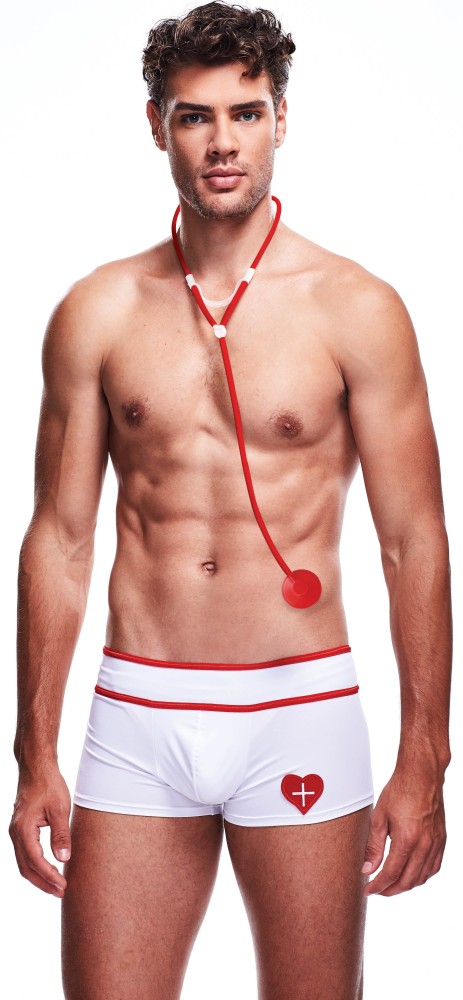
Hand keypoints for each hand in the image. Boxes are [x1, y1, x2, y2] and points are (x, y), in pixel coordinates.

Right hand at [9, 765, 71, 897]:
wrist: (36, 767)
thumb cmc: (48, 784)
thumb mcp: (59, 809)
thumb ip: (61, 834)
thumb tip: (63, 858)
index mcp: (23, 829)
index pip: (35, 861)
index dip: (49, 876)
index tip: (63, 885)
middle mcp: (15, 832)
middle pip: (25, 867)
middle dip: (43, 882)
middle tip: (61, 891)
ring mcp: (16, 831)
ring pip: (23, 862)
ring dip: (39, 876)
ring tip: (56, 885)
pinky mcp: (20, 828)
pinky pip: (25, 853)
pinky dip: (35, 865)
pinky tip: (48, 868)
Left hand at [361, 765, 446, 895]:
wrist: (422, 774)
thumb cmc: (400, 791)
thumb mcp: (379, 817)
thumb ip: (374, 846)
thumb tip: (368, 868)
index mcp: (407, 838)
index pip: (391, 873)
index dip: (378, 885)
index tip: (369, 890)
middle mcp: (425, 844)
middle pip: (408, 880)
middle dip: (390, 890)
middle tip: (377, 890)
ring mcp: (436, 843)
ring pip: (422, 877)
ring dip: (406, 885)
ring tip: (391, 884)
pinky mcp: (442, 839)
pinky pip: (434, 867)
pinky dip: (422, 875)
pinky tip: (411, 874)